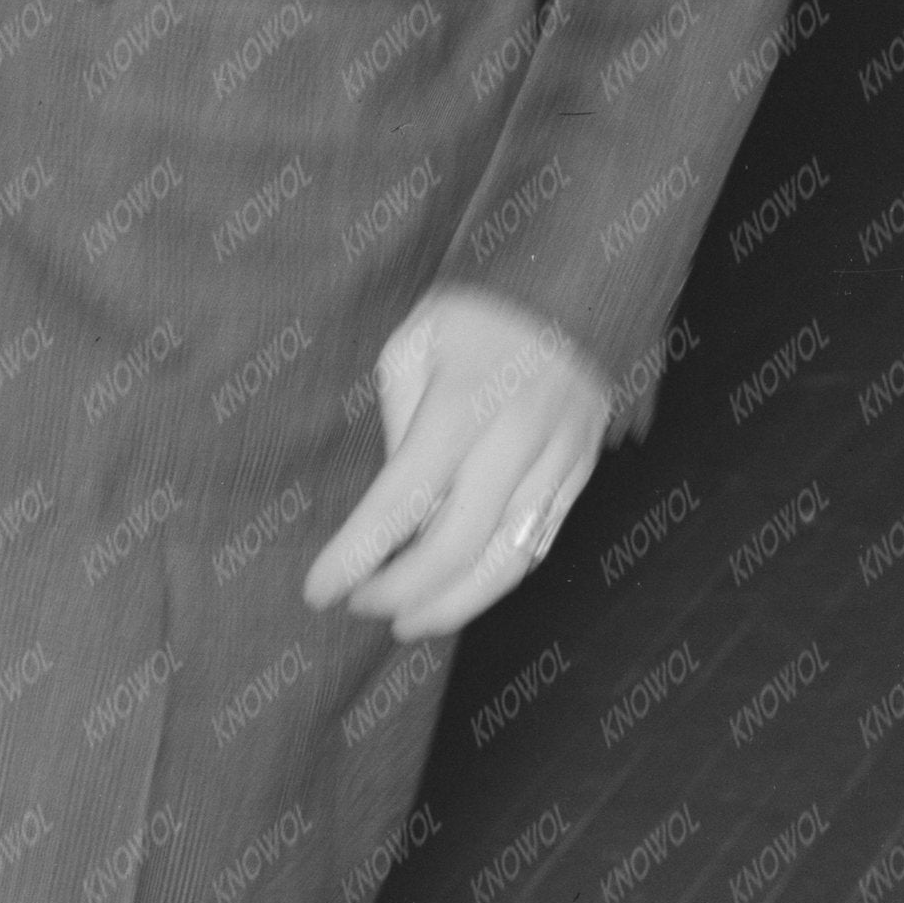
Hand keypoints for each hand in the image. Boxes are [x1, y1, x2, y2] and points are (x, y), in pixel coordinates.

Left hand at [300, 285, 613, 639]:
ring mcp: (560, 457)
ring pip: (508, 560)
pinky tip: (461, 591)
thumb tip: (396, 508)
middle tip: (363, 606)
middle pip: (458, 545)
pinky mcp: (583, 468)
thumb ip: (400, 425)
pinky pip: (540, 543)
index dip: (356, 555)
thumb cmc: (473, 313)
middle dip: (402, 590)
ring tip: (409, 622)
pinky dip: (497, 578)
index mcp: (464, 400)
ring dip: (453, 603)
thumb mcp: (413, 345)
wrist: (572, 280)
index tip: (319, 591)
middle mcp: (518, 435)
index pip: (401, 501)